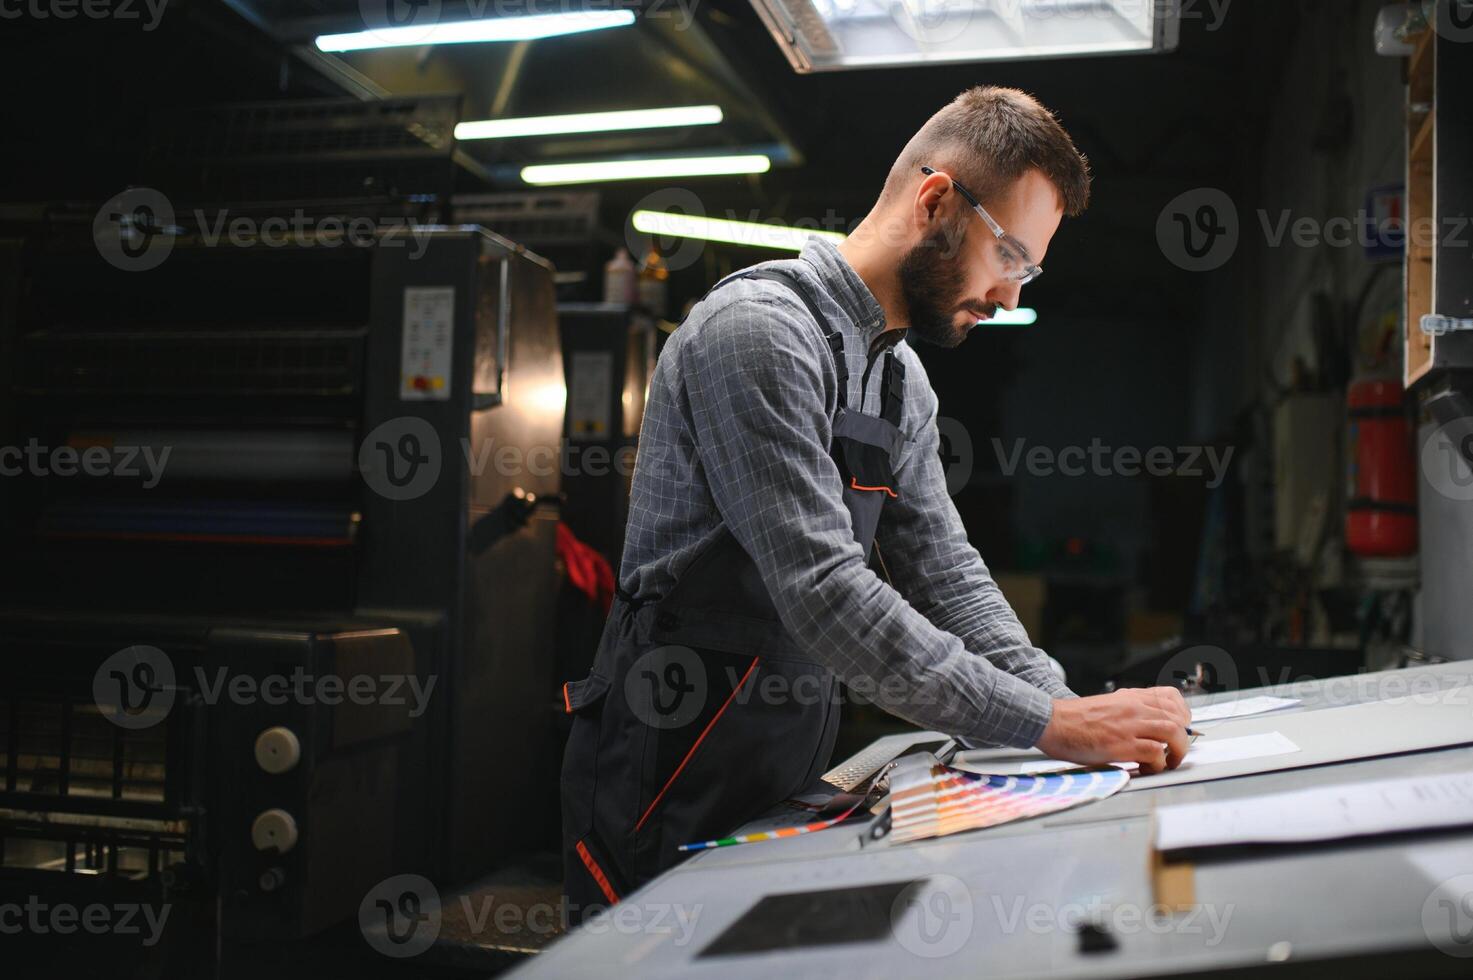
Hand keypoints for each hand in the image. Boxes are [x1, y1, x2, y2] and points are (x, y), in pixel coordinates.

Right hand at [1035, 687, 1191, 774]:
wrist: (1051, 722)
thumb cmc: (1073, 719)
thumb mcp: (1106, 705)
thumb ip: (1127, 711)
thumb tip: (1145, 726)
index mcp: (1129, 697)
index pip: (1171, 696)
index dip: (1183, 714)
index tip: (1181, 728)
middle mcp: (1133, 707)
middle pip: (1177, 717)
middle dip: (1184, 738)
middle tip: (1175, 751)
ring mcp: (1129, 725)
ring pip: (1173, 732)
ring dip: (1177, 751)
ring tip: (1167, 762)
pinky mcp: (1122, 744)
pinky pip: (1155, 753)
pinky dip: (1157, 764)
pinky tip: (1147, 769)